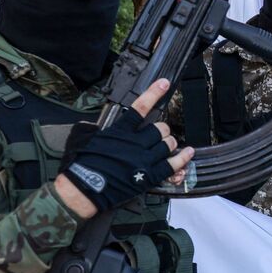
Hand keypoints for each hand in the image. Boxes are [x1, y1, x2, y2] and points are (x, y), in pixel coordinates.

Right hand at [57, 79, 193, 218]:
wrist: (84, 189)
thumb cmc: (83, 165)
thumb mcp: (85, 139)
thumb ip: (97, 129)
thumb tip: (96, 125)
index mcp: (119, 131)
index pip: (140, 107)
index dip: (153, 93)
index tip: (164, 83)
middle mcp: (134, 143)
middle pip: (159, 129)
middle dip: (161, 130)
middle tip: (159, 134)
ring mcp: (143, 159)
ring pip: (167, 144)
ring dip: (169, 143)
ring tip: (167, 145)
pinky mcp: (149, 176)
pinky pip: (172, 164)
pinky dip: (183, 158)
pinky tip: (189, 153)